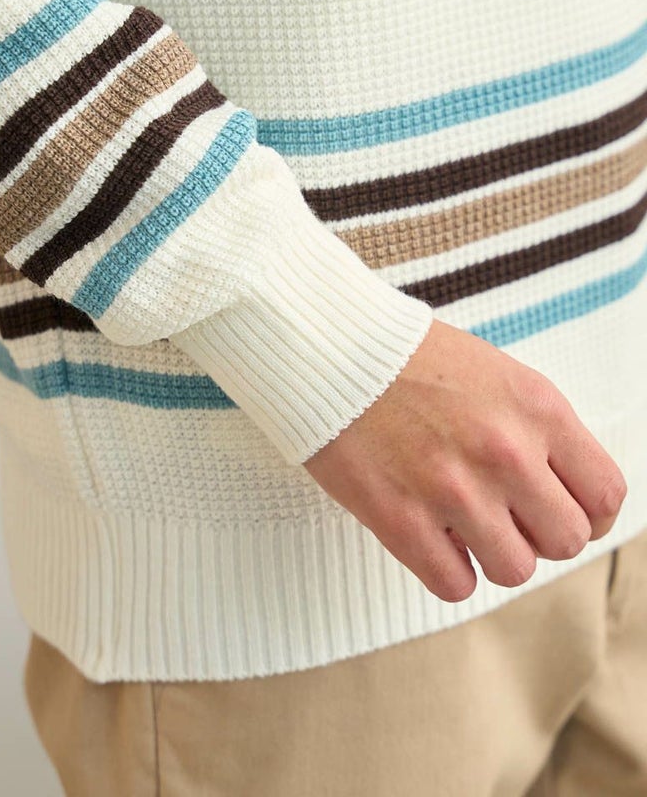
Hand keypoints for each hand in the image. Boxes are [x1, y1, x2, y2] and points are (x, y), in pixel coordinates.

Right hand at [302, 318, 627, 601]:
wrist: (332, 351)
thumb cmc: (408, 359)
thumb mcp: (496, 374)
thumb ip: (537, 430)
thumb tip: (559, 489)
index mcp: (536, 409)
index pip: (603, 495)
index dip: (587, 515)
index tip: (560, 512)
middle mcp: (505, 452)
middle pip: (565, 540)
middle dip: (537, 533)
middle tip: (503, 515)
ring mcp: (454, 490)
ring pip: (515, 570)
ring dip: (492, 554)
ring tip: (461, 524)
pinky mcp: (401, 519)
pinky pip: (454, 584)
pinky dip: (447, 570)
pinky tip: (429, 537)